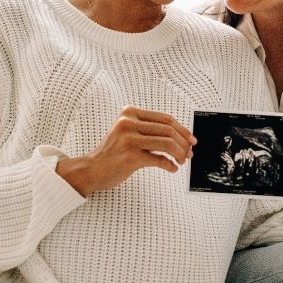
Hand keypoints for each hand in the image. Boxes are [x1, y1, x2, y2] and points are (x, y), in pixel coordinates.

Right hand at [56, 105, 195, 195]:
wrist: (92, 169)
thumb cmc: (113, 153)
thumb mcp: (128, 132)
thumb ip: (149, 130)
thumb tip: (180, 136)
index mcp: (129, 113)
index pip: (165, 118)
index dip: (182, 129)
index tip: (190, 138)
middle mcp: (128, 123)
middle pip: (168, 130)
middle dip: (183, 142)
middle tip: (189, 152)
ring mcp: (129, 139)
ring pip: (166, 143)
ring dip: (179, 153)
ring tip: (182, 160)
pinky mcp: (130, 157)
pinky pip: (159, 159)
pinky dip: (169, 165)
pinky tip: (172, 168)